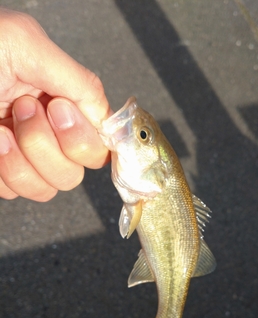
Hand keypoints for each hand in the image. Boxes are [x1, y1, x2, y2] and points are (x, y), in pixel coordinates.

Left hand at [0, 8, 110, 200]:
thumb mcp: (24, 44)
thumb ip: (79, 81)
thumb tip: (107, 121)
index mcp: (61, 102)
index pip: (99, 143)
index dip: (82, 137)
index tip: (54, 109)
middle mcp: (48, 133)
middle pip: (75, 172)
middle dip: (46, 146)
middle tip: (19, 110)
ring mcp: (24, 157)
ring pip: (48, 188)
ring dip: (21, 161)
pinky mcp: (1, 173)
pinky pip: (16, 192)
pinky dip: (2, 171)